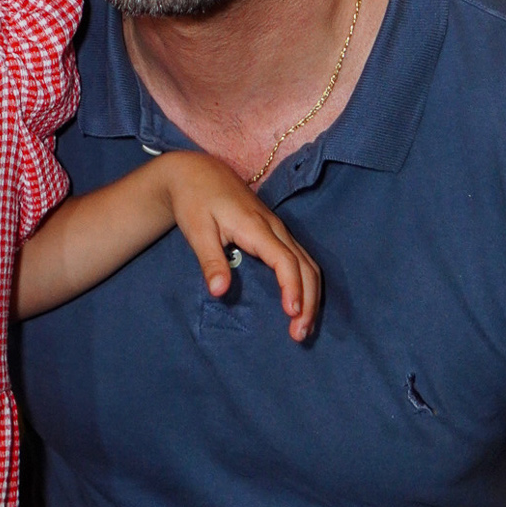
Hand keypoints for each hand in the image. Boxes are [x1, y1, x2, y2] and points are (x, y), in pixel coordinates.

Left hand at [160, 153, 320, 340]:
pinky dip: (306, 283)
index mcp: (257, 227)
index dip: (292, 288)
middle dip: (308, 301)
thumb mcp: (196, 230)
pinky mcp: (275, 232)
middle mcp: (275, 227)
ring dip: (311, 295)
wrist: (197, 172)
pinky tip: (300, 303)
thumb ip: (210, 260)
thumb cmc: (194, 200)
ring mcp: (278, 228)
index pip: (285, 260)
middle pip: (306, 266)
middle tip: (299, 334)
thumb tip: (219, 291)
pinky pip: (301, 259)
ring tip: (302, 327)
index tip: (291, 314)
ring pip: (308, 263)